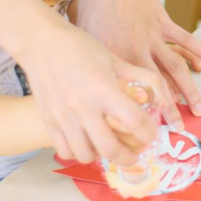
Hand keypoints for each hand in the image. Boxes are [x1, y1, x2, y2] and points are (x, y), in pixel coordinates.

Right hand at [17, 17, 164, 164]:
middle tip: (135, 154)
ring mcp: (63, 117)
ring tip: (108, 147)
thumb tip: (159, 92)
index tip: (151, 135)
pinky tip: (86, 142)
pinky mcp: (48, 121)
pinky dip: (78, 152)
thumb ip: (136, 76)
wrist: (41, 43)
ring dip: (101, 156)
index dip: (148, 133)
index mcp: (103, 89)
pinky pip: (65, 151)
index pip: (134, 121)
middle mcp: (83, 107)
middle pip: (110, 149)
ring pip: (85, 155)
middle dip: (128, 157)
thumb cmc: (80, 47)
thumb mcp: (112, 58)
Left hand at [75, 0, 200, 125]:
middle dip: (170, 110)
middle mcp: (138, 50)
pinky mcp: (165, 24)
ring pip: (177, 68)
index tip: (146, 130)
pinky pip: (186, 40)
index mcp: (117, 56)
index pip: (130, 89)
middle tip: (180, 130)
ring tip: (200, 110)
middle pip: (159, 85)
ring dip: (190, 90)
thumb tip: (80, 79)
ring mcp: (155, 37)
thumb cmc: (93, 2)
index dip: (139, 111)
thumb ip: (89, 57)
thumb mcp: (84, 33)